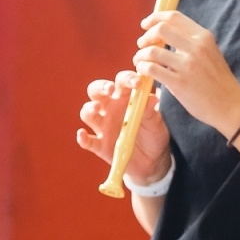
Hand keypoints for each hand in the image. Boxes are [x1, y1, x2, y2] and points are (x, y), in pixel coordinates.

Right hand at [76, 70, 171, 184]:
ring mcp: (103, 127)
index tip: (137, 82)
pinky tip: (83, 134)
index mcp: (125, 98)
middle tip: (110, 89)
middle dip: (101, 87)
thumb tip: (152, 98)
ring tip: (97, 108)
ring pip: (87, 113)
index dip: (126, 79)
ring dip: (89, 108)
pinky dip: (82, 138)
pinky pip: (87, 141)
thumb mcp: (156, 123)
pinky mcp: (100, 146)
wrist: (153, 161)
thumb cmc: (154, 135)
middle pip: (96, 91)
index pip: (120, 82)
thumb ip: (151, 111)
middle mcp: (110, 109)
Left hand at [135, 11, 239, 137]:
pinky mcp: (179, 83)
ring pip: (152, 51)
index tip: (146, 24)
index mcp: (204, 37)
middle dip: (146, 36)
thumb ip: (192, 43)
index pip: (174, 17)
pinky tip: (144, 73)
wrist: (231, 106)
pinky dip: (143, 68)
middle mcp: (196, 47)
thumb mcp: (211, 53)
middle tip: (142, 45)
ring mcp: (188, 65)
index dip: (155, 17)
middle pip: (161, 29)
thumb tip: (166, 34)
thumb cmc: (219, 81)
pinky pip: (152, 69)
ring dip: (141, 55)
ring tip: (140, 62)